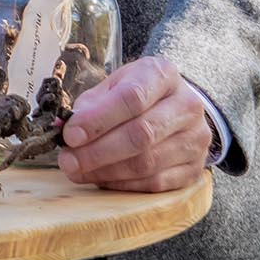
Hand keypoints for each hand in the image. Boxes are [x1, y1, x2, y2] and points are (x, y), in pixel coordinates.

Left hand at [59, 56, 210, 191]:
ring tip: (78, 171)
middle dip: (98, 152)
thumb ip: (89, 105)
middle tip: (68, 161)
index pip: (132, 98)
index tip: (70, 135)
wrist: (176, 107)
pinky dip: (123, 184)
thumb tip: (63, 127)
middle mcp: (187, 105)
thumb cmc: (137, 94)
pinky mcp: (195, 168)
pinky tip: (101, 179)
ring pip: (148, 162)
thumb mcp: (113, 86)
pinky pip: (156, 183)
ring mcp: (196, 139)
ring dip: (106, 171)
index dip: (98, 120)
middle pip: (141, 134)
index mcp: (163, 74)